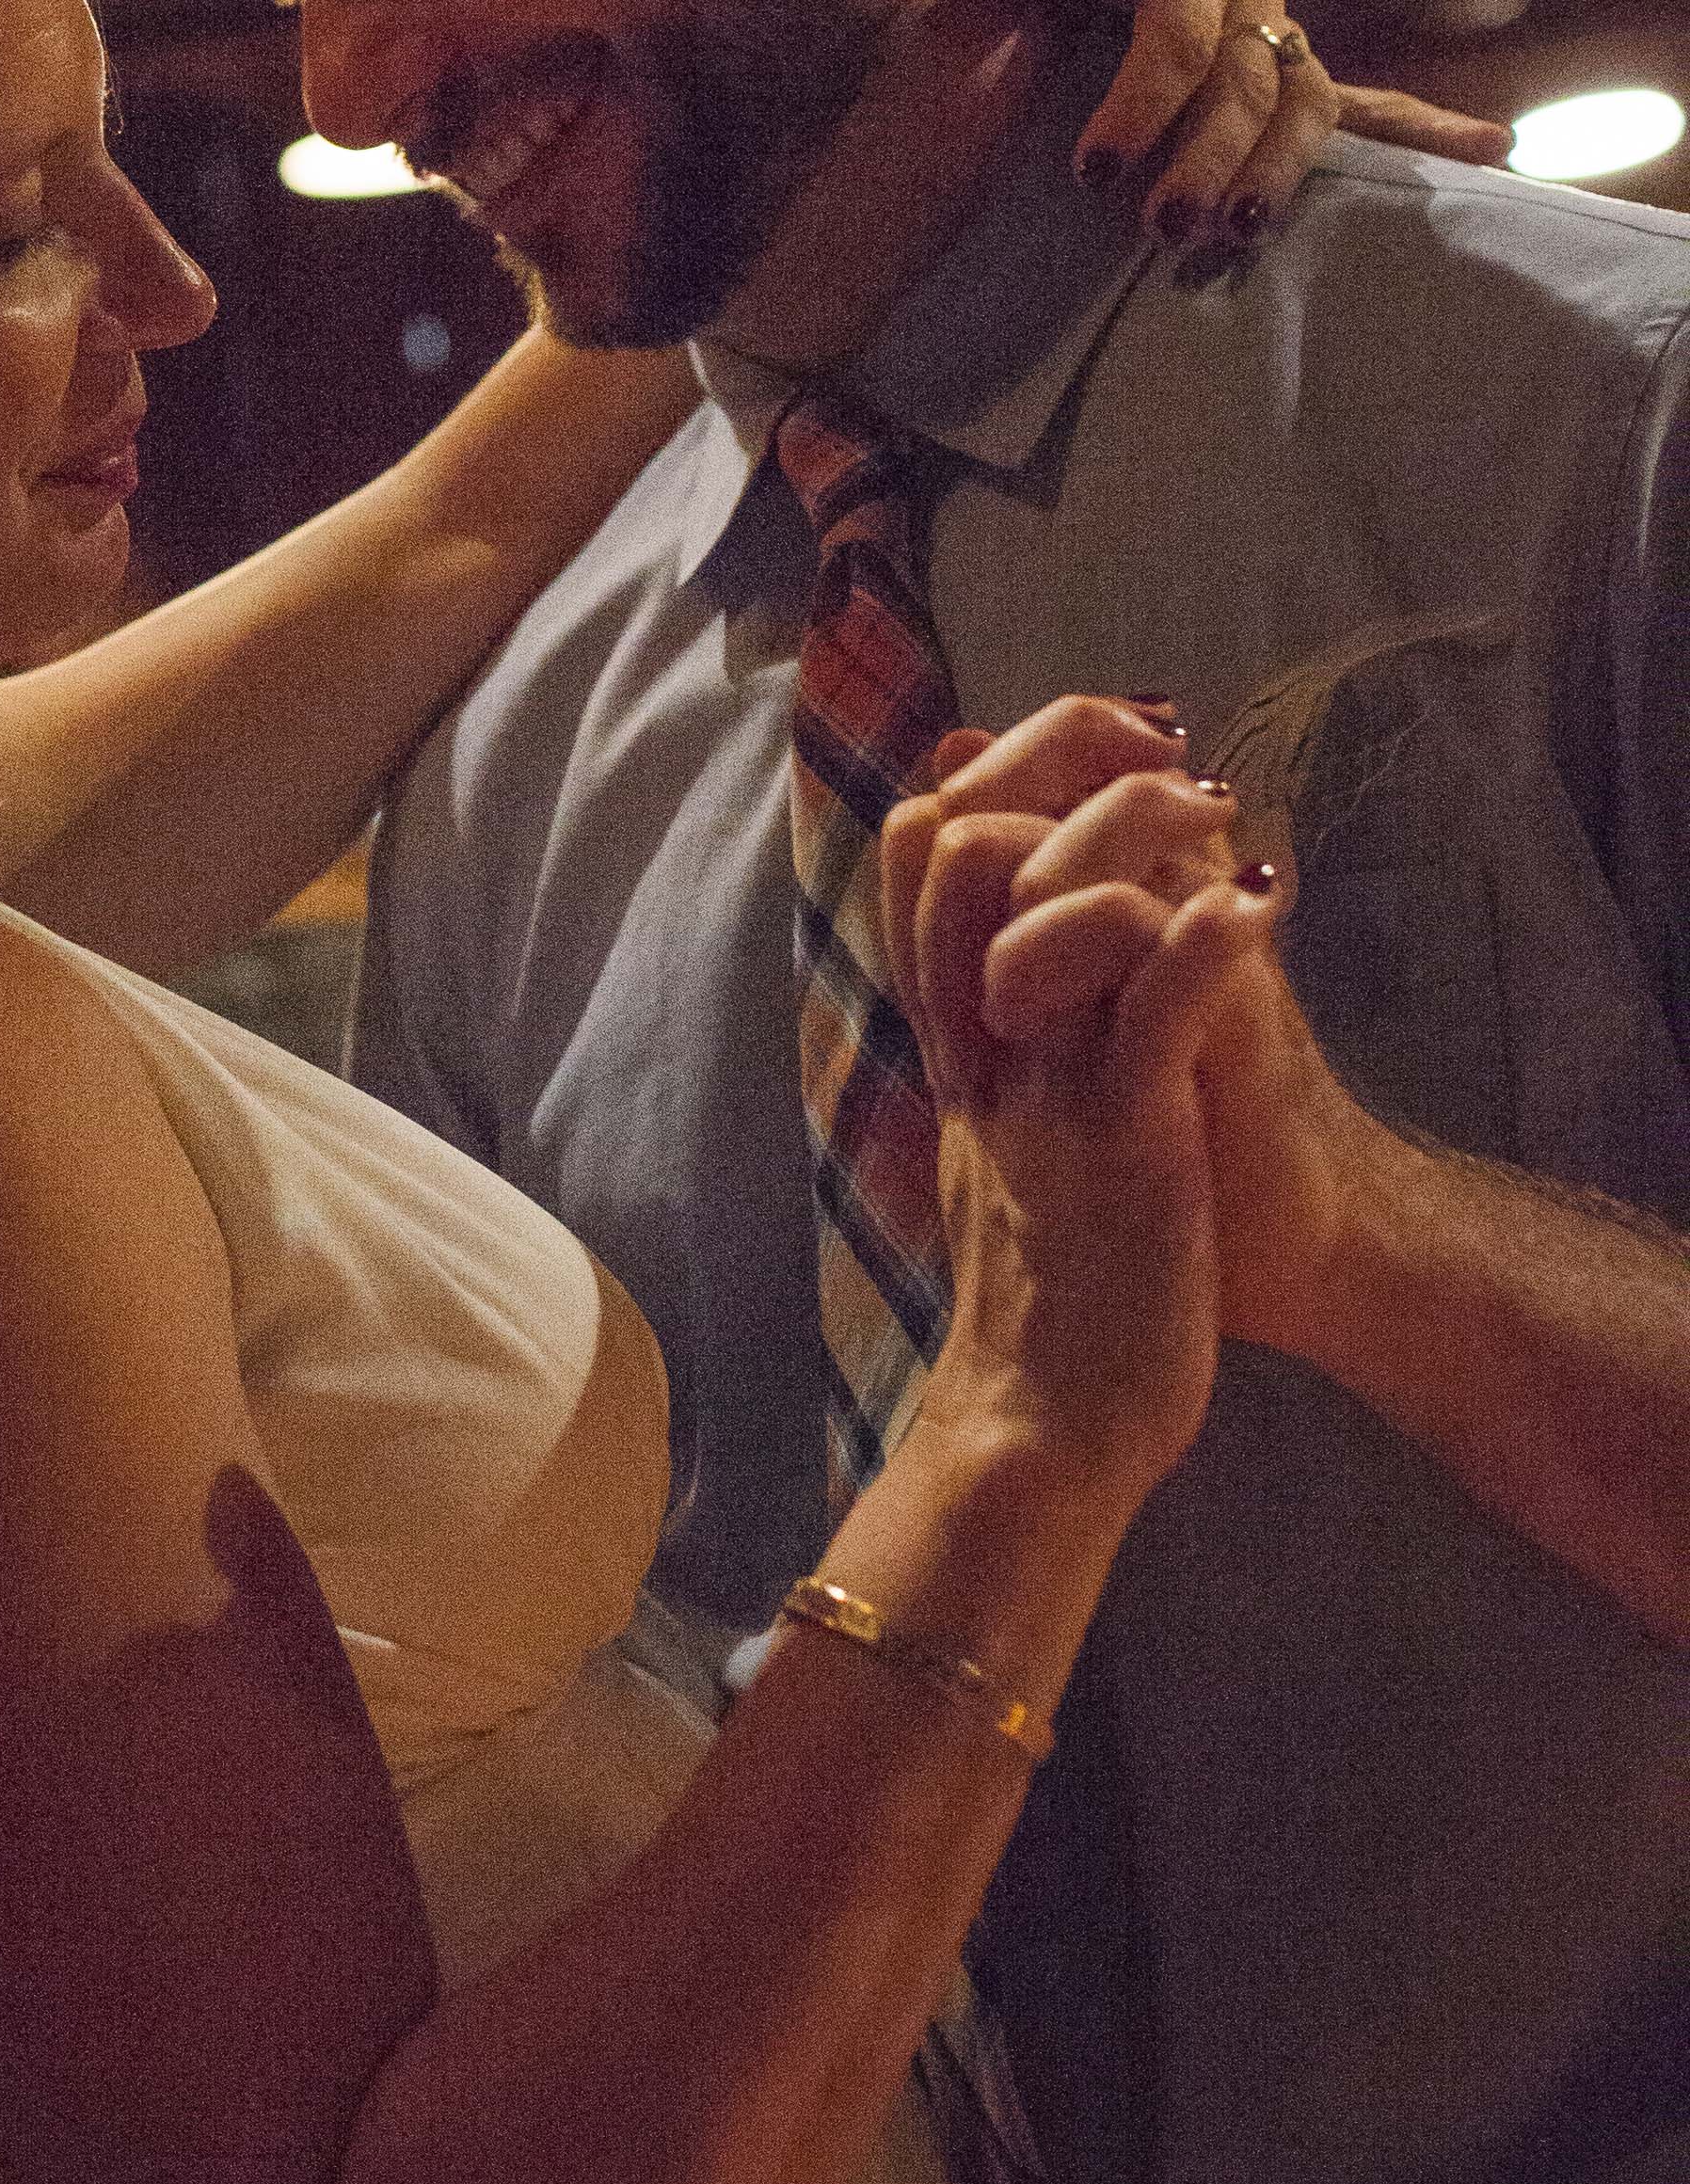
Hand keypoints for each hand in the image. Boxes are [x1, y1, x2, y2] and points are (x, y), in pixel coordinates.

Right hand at [879, 701, 1262, 1503]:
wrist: (1041, 1433)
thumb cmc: (1046, 1299)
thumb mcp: (1000, 1149)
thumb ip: (996, 1056)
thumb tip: (1008, 984)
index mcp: (953, 1042)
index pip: (921, 855)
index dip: (998, 773)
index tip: (1096, 758)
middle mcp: (980, 1043)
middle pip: (961, 837)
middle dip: (1059, 760)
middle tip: (1164, 750)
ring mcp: (1046, 1084)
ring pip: (1055, 893)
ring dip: (1143, 826)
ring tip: (1225, 824)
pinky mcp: (1124, 1137)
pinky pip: (1157, 1001)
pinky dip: (1213, 933)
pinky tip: (1262, 907)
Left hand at [990, 0, 1512, 237]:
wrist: (1043, 15)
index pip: (1180, 34)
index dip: (1140, 100)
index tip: (1093, 169)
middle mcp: (1247, 0)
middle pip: (1246, 85)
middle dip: (1205, 159)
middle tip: (1160, 224)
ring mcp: (1282, 47)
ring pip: (1306, 112)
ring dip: (1277, 175)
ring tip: (1239, 231)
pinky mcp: (1297, 95)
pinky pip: (1375, 111)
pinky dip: (1430, 131)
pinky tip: (1495, 150)